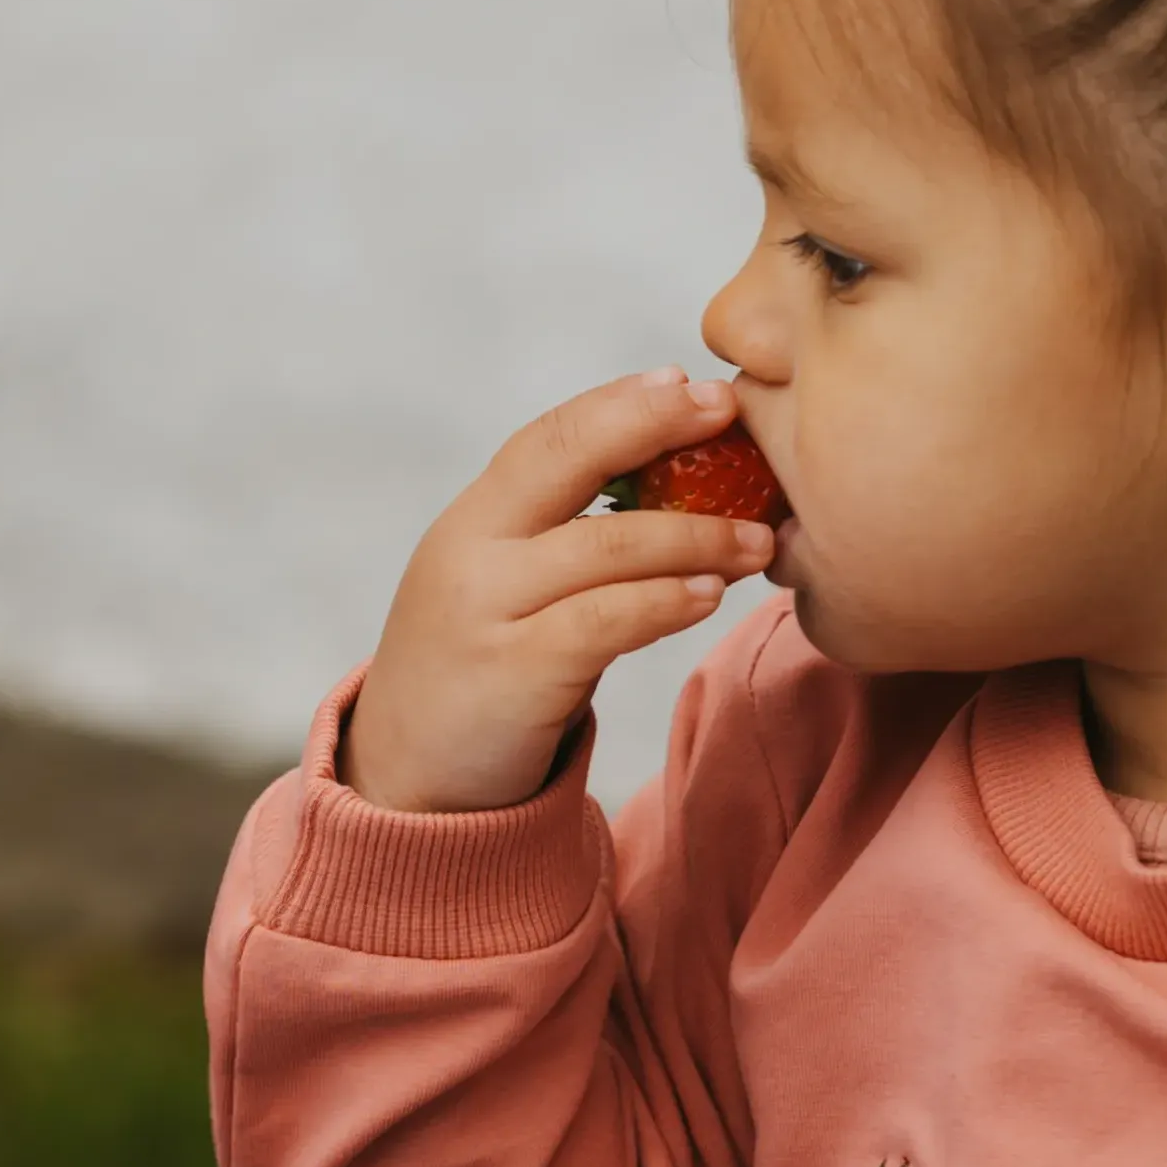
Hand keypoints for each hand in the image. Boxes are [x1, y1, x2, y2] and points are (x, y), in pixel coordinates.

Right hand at [343, 370, 776, 813]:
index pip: (547, 438)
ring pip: (601, 546)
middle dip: (651, 425)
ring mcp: (485, 613)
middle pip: (562, 460)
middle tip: (730, 412)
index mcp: (471, 522)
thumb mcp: (500, 589)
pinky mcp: (511, 676)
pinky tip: (710, 594)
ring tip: (758, 537)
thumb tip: (676, 487)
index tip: (692, 384)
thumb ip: (561, 540)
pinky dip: (664, 601)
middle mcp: (469, 553)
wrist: (408, 782)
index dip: (621, 404)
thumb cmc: (478, 675)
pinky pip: (602, 622)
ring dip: (694, 532)